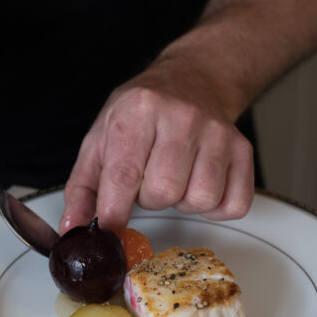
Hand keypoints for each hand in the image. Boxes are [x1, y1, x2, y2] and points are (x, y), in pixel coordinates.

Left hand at [60, 61, 254, 237]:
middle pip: (164, 193)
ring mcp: (218, 132)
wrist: (194, 80)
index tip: (107, 236)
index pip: (124, 175)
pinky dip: (215, 207)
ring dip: (182, 202)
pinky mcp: (243, 148)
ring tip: (176, 177)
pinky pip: (234, 204)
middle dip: (150, 198)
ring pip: (200, 201)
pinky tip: (201, 183)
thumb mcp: (101, 138)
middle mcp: (182, 117)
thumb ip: (83, 187)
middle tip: (149, 178)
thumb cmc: (143, 113)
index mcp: (138, 110)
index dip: (113, 213)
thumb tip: (73, 229)